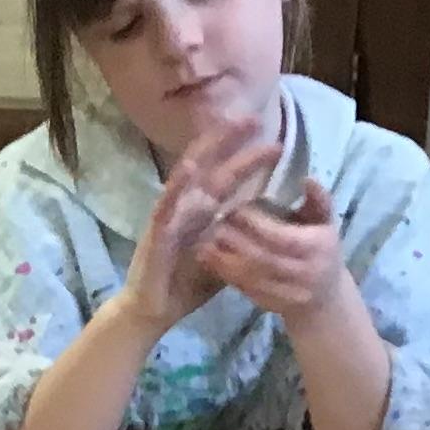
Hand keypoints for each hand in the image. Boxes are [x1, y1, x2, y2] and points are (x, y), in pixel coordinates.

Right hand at [116, 121, 284, 332]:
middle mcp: (185, 206)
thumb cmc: (185, 286)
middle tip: (254, 118)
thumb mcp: (224, 259)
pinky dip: (177, 186)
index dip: (247, 158)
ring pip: (188, 175)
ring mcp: (169, 214)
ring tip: (223, 131)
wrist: (153, 312)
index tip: (276, 143)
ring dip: (205, 152)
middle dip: (230, 141)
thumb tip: (268, 231)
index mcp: (202, 212)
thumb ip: (239, 241)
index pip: (226, 177)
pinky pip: (166, 204)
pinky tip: (188, 169)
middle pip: (210, 165)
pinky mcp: (156, 231)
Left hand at [195, 176, 353, 324]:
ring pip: (249, 276)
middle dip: (236, 239)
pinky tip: (208, 256)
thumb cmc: (323, 250)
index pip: (282, 238)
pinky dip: (223, 272)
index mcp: (317, 250)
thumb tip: (307, 178)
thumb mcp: (326, 223)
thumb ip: (319, 199)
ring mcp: (284, 294)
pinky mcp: (267, 305)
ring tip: (206, 237)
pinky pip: (242, 288)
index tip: (236, 207)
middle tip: (215, 220)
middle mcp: (302, 274)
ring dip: (224, 257)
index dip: (256, 224)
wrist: (325, 300)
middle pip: (262, 258)